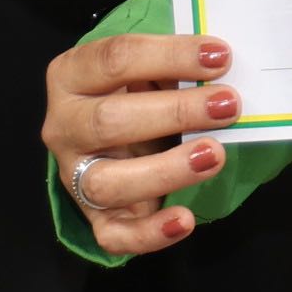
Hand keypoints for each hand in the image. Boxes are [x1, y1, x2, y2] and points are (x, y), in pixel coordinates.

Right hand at [43, 27, 238, 257]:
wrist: (113, 137)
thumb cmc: (137, 92)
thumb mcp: (146, 69)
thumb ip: (172, 63)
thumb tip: (224, 60)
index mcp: (72, 75)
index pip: (114, 60)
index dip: (169, 56)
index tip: (220, 57)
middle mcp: (64, 126)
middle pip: (108, 121)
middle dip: (174, 112)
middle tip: (227, 105)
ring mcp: (74, 175)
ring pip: (106, 182)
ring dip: (164, 170)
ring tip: (214, 155)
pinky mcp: (94, 217)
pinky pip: (113, 235)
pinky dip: (150, 232)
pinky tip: (185, 219)